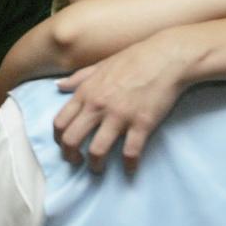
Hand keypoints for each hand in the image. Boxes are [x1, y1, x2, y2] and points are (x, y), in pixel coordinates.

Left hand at [52, 36, 190, 172]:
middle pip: (72, 140)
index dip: (58, 139)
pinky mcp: (142, 124)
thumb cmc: (133, 60)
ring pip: (97, 150)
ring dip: (95, 165)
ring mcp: (119, 116)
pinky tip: (130, 169)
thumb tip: (58, 86)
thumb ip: (77, 78)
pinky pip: (131, 152)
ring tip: (98, 168)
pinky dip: (129, 165)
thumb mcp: (99, 66)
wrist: (167, 57)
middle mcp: (97, 106)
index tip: (65, 146)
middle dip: (71, 156)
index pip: (60, 123)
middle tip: (78, 162)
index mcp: (85, 93)